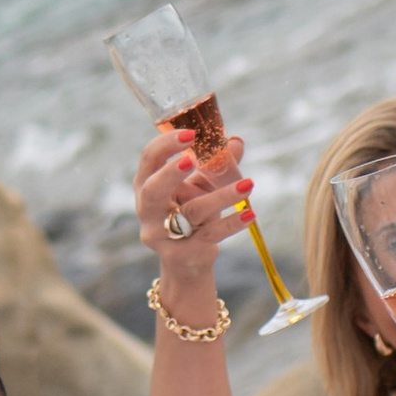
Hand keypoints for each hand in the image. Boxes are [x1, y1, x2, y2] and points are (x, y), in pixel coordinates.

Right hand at [133, 121, 254, 297]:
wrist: (187, 261)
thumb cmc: (189, 213)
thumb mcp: (201, 186)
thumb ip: (216, 164)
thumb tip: (235, 141)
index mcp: (146, 184)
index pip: (149, 159)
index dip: (166, 144)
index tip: (190, 134)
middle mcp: (148, 210)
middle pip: (153, 190)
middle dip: (170, 174)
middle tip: (191, 161)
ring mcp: (161, 234)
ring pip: (191, 212)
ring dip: (220, 197)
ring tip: (247, 184)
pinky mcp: (182, 253)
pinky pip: (209, 235)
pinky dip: (231, 223)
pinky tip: (249, 214)